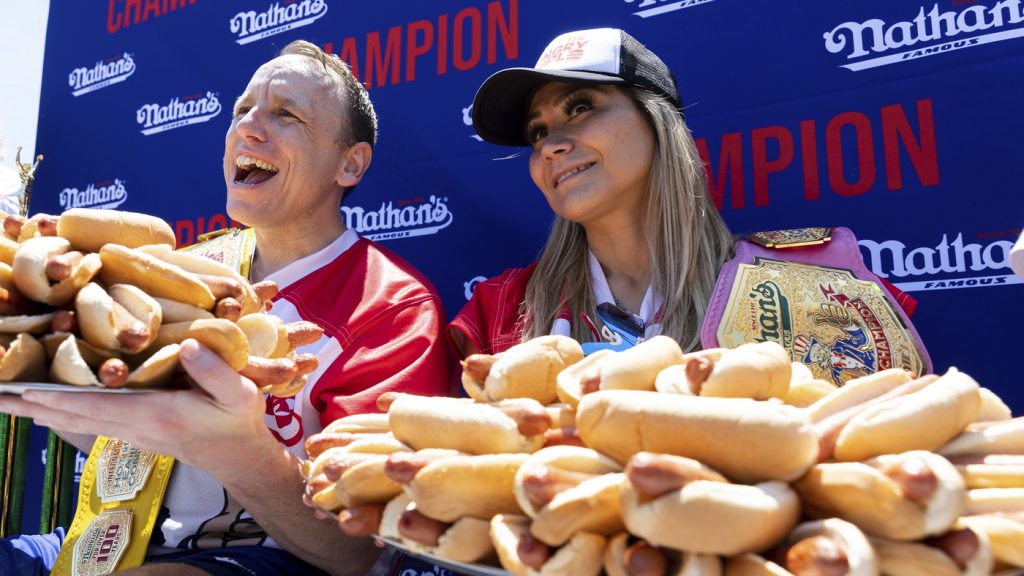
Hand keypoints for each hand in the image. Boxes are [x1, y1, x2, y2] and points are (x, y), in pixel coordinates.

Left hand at [0, 339, 276, 478]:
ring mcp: (133, 432)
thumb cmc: (239, 421)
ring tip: (7, 403)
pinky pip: (89, 423)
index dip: (62, 397)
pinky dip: (62, 414)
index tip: (26, 391)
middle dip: (35, 406)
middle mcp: (136, 426)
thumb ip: (214, 372)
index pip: (99, 405)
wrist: (239, 456)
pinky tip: (46, 410)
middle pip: (75, 416)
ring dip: (41, 412)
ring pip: (77, 422)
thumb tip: (189, 343)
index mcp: (156, 413)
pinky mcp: (135, 432)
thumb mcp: (239, 393)